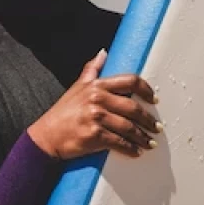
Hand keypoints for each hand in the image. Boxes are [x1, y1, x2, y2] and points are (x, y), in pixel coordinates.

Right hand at [27, 49, 162, 159]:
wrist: (47, 136)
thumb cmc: (63, 112)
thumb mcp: (77, 86)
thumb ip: (92, 70)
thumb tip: (103, 53)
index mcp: (96, 85)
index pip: (129, 81)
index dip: (146, 90)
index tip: (154, 100)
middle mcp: (97, 99)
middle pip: (133, 107)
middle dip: (148, 120)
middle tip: (156, 127)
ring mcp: (96, 117)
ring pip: (129, 127)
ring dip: (142, 137)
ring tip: (149, 142)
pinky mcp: (95, 135)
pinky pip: (119, 143)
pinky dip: (131, 149)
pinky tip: (136, 151)